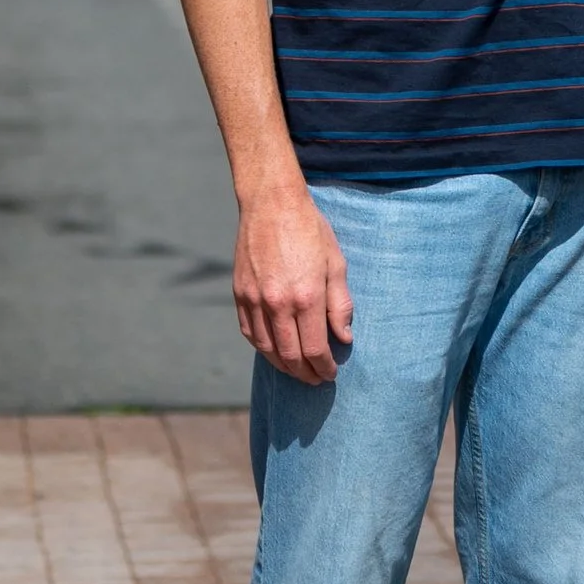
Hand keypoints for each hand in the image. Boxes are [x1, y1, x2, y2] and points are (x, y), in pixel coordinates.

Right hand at [233, 189, 353, 382]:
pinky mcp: (239, 294)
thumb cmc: (310, 229)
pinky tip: (274, 352)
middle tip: (316, 380)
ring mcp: (254, 300)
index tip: (331, 373)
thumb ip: (340, 304)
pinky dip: (262, 348)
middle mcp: (278, 303)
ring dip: (283, 366)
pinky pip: (249, 332)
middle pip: (290, 355)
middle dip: (305, 374)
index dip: (324, 367)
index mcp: (306, 296)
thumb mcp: (335, 263)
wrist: (271, 203)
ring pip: (266, 349)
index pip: (315, 348)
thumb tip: (344, 338)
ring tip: (297, 372)